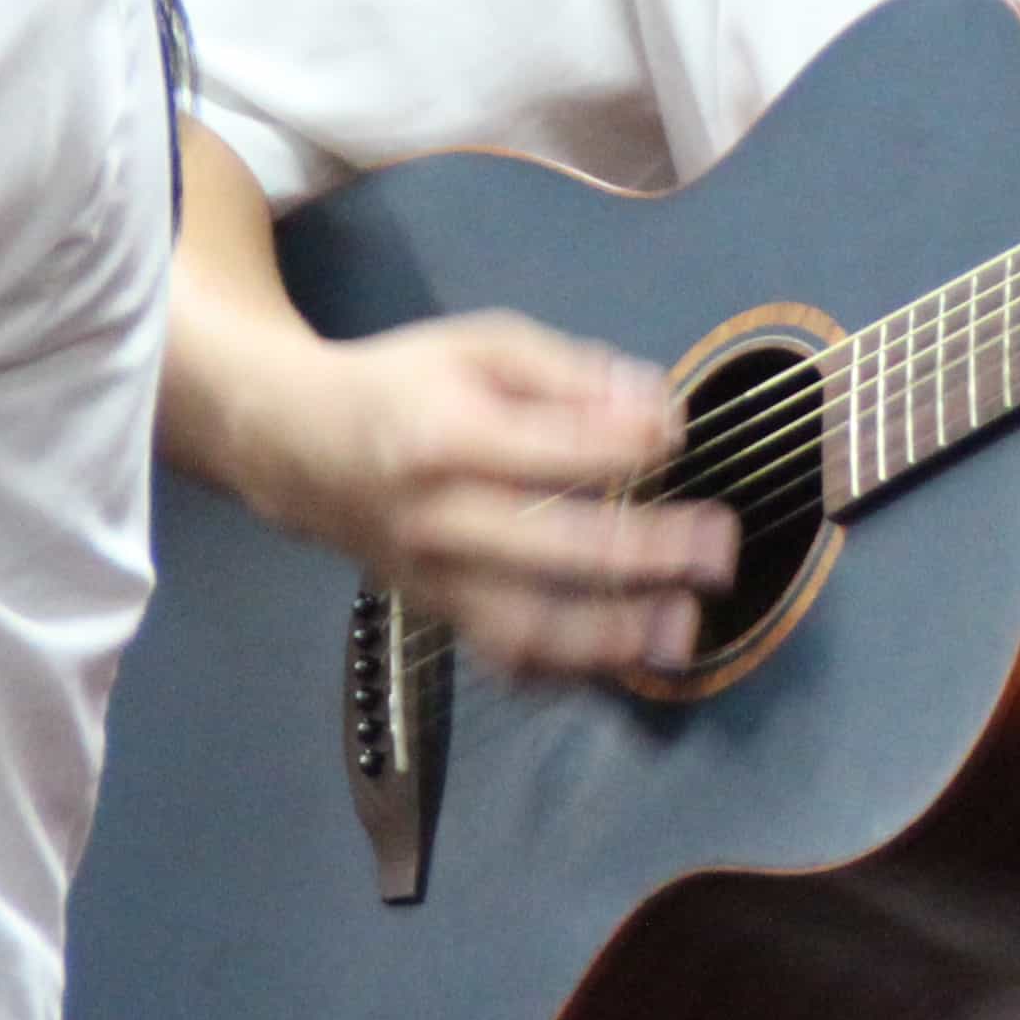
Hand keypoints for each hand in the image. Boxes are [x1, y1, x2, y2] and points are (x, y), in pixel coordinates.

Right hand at [246, 312, 736, 681]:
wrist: (300, 448)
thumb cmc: (409, 387)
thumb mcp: (481, 347)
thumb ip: (570, 374)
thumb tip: (657, 408)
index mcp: (448, 435)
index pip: (557, 447)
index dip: (630, 443)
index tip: (678, 434)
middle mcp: (439, 519)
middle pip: (552, 548)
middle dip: (648, 552)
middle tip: (718, 547)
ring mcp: (437, 580)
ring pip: (527, 628)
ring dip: (614, 636)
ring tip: (684, 627)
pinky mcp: (440, 617)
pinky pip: (507, 660)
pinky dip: (569, 672)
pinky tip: (627, 658)